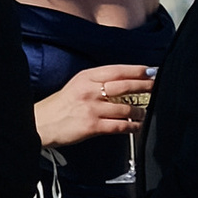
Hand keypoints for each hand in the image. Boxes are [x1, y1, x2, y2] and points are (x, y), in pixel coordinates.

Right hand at [34, 64, 151, 148]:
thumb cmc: (60, 106)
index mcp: (86, 77)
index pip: (116, 70)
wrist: (42, 123)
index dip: (136, 70)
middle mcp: (90, 90)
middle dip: (144, 85)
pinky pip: (119, 125)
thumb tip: (122, 83)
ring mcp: (91, 108)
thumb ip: (97, 83)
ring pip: (124, 107)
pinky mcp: (92, 125)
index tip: (151, 70)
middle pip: (124, 85)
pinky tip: (137, 127)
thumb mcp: (77, 85)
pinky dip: (132, 126)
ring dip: (140, 111)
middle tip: (156, 86)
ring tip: (145, 112)